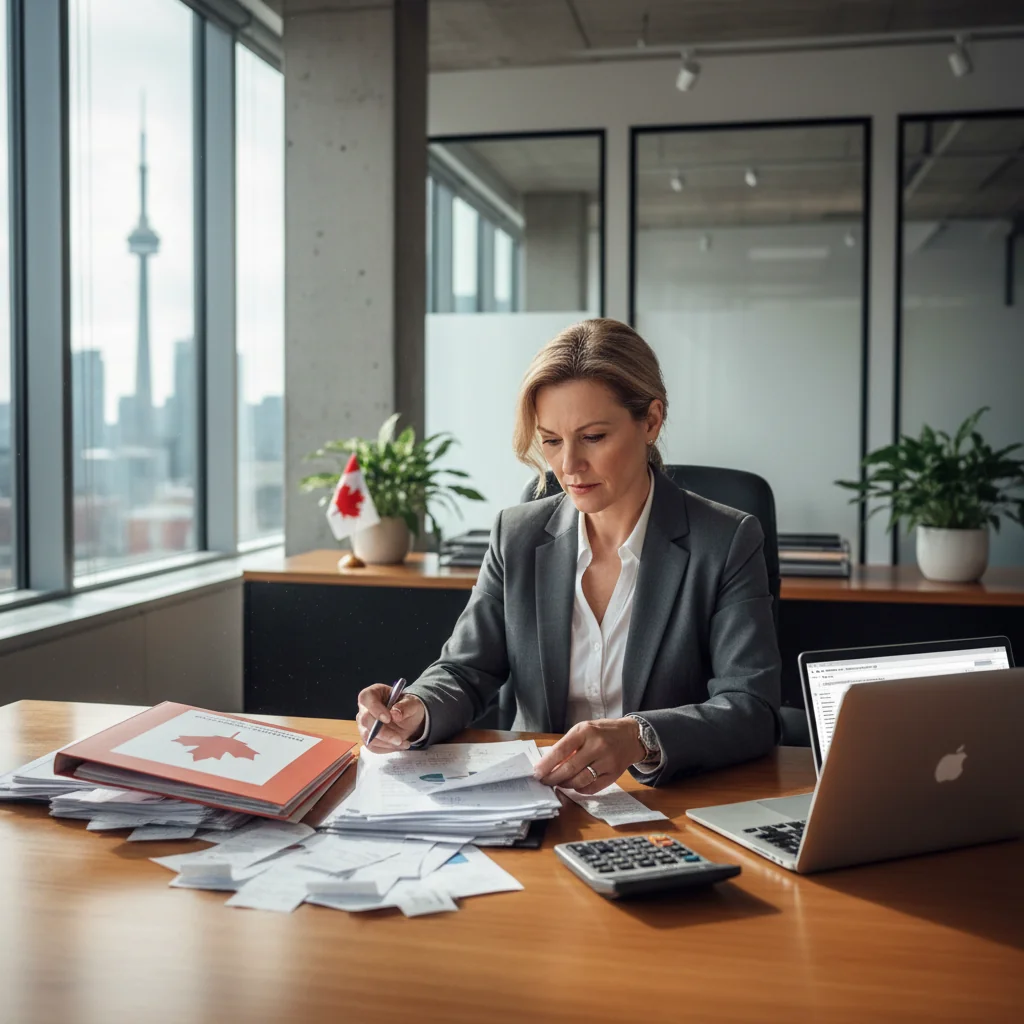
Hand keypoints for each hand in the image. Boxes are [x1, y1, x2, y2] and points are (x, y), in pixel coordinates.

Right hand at [356, 684, 426, 753]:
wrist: (409, 719)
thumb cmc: (408, 707)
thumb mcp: (412, 703)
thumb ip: (405, 706)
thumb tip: (395, 713)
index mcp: (373, 693)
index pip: (366, 698)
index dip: (375, 709)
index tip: (388, 718)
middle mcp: (364, 708)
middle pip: (365, 720)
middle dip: (383, 732)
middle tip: (399, 739)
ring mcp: (364, 724)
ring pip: (368, 737)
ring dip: (387, 743)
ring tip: (404, 743)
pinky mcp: (367, 737)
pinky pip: (372, 746)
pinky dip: (387, 748)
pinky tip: (399, 745)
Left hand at [532, 718, 646, 794]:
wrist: (631, 736)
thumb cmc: (601, 732)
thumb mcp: (583, 730)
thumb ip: (568, 745)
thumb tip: (548, 764)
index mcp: (585, 731)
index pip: (561, 750)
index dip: (547, 764)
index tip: (537, 773)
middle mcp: (597, 746)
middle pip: (569, 769)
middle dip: (553, 778)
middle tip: (544, 782)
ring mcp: (607, 761)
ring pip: (580, 781)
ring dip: (565, 785)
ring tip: (559, 783)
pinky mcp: (614, 774)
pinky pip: (592, 788)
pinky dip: (580, 789)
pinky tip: (575, 785)